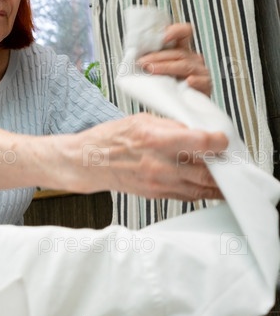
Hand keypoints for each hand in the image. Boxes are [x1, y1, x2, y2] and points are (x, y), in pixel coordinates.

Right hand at [76, 113, 227, 200]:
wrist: (88, 162)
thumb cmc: (110, 139)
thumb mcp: (141, 120)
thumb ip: (172, 126)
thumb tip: (196, 130)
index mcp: (156, 140)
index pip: (202, 143)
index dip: (219, 141)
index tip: (222, 139)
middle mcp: (159, 164)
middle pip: (208, 171)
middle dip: (223, 165)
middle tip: (227, 158)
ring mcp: (158, 183)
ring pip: (202, 188)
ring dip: (217, 182)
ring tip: (222, 173)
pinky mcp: (156, 194)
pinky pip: (189, 196)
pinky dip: (201, 190)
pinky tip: (204, 183)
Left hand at [136, 23, 212, 96]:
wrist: (178, 109)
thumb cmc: (167, 89)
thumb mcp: (157, 73)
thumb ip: (150, 63)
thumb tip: (131, 58)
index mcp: (181, 52)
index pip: (184, 33)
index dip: (176, 31)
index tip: (163, 36)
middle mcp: (193, 59)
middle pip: (178, 53)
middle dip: (157, 57)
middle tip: (142, 62)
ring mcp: (200, 71)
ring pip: (185, 66)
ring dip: (166, 67)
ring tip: (151, 70)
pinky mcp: (205, 86)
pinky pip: (202, 82)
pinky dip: (194, 81)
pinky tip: (188, 81)